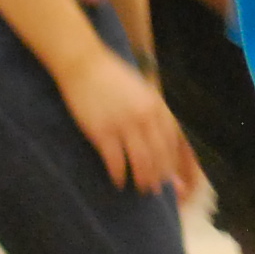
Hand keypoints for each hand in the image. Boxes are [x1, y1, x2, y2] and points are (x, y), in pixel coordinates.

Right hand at [56, 48, 193, 194]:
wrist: (84, 64)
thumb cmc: (112, 77)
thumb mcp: (142, 91)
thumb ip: (153, 113)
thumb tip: (158, 138)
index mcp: (156, 106)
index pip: (170, 141)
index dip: (171, 162)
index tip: (169, 175)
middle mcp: (144, 117)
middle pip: (157, 155)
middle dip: (158, 176)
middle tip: (155, 189)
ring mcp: (123, 124)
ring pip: (140, 161)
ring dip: (142, 178)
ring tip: (140, 189)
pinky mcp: (102, 131)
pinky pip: (115, 161)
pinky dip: (119, 175)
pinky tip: (118, 182)